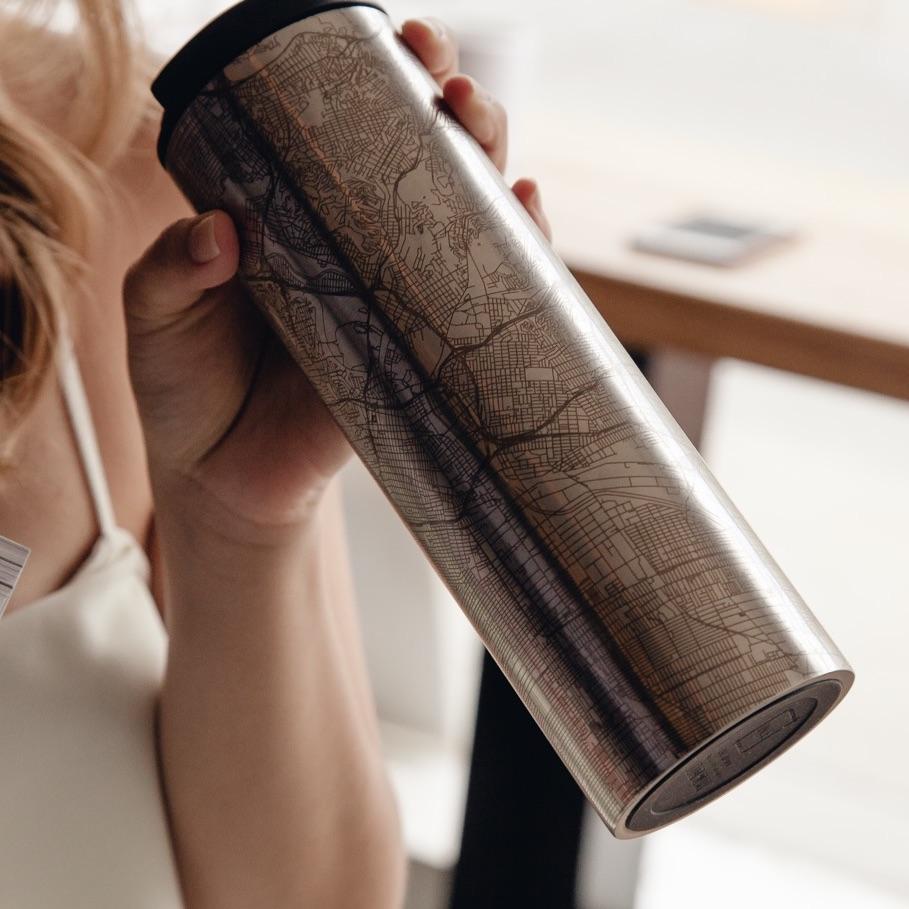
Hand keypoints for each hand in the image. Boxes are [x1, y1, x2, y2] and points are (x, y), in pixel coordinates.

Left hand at [124, 17, 553, 544]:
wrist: (223, 482)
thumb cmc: (189, 389)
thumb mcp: (156, 316)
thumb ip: (171, 269)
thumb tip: (222, 232)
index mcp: (303, 228)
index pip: (353, 141)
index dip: (380, 86)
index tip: (390, 41)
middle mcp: (364, 257)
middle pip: (430, 167)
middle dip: (451, 107)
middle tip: (442, 73)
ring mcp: (403, 306)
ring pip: (471, 224)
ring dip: (493, 165)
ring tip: (482, 127)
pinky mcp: (426, 362)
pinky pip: (486, 306)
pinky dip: (519, 258)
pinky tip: (526, 214)